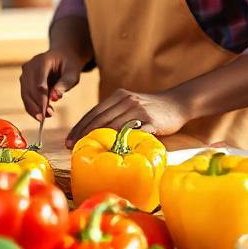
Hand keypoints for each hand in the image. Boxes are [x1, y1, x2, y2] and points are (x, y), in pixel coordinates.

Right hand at [20, 47, 82, 120]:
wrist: (62, 57)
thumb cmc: (69, 65)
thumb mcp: (72, 74)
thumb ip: (64, 84)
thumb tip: (54, 98)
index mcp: (42, 61)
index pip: (39, 82)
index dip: (41, 98)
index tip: (46, 111)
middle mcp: (29, 66)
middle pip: (28, 90)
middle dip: (37, 106)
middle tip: (46, 117)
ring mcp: (25, 74)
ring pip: (25, 95)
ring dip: (34, 108)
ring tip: (47, 116)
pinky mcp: (24, 82)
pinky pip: (26, 97)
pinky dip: (33, 107)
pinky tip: (43, 114)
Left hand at [65, 88, 188, 147]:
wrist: (179, 103)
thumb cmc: (153, 108)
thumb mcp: (132, 104)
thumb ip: (116, 113)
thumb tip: (95, 131)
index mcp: (119, 96)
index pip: (94, 112)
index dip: (79, 126)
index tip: (68, 140)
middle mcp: (126, 100)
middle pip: (99, 119)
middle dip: (82, 134)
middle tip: (71, 147)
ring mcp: (139, 110)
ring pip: (113, 126)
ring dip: (97, 140)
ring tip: (87, 151)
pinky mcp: (151, 121)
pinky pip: (132, 133)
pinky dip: (121, 142)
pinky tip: (112, 152)